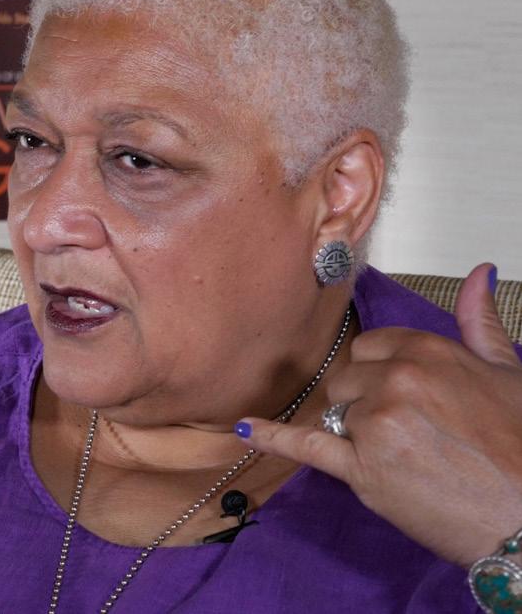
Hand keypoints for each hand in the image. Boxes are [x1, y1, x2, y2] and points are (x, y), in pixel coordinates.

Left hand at [237, 263, 521, 567]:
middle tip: (413, 436)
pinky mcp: (361, 469)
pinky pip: (305, 445)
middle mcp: (396, 380)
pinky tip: (246, 429)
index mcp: (426, 350)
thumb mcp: (508, 373)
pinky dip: (274, 437)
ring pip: (337, 415)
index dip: (379, 374)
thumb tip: (480, 272)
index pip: (368, 348)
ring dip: (359, 437)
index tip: (399, 394)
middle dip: (366, 404)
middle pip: (346, 380)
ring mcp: (375, 424)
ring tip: (410, 460)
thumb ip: (482, 321)